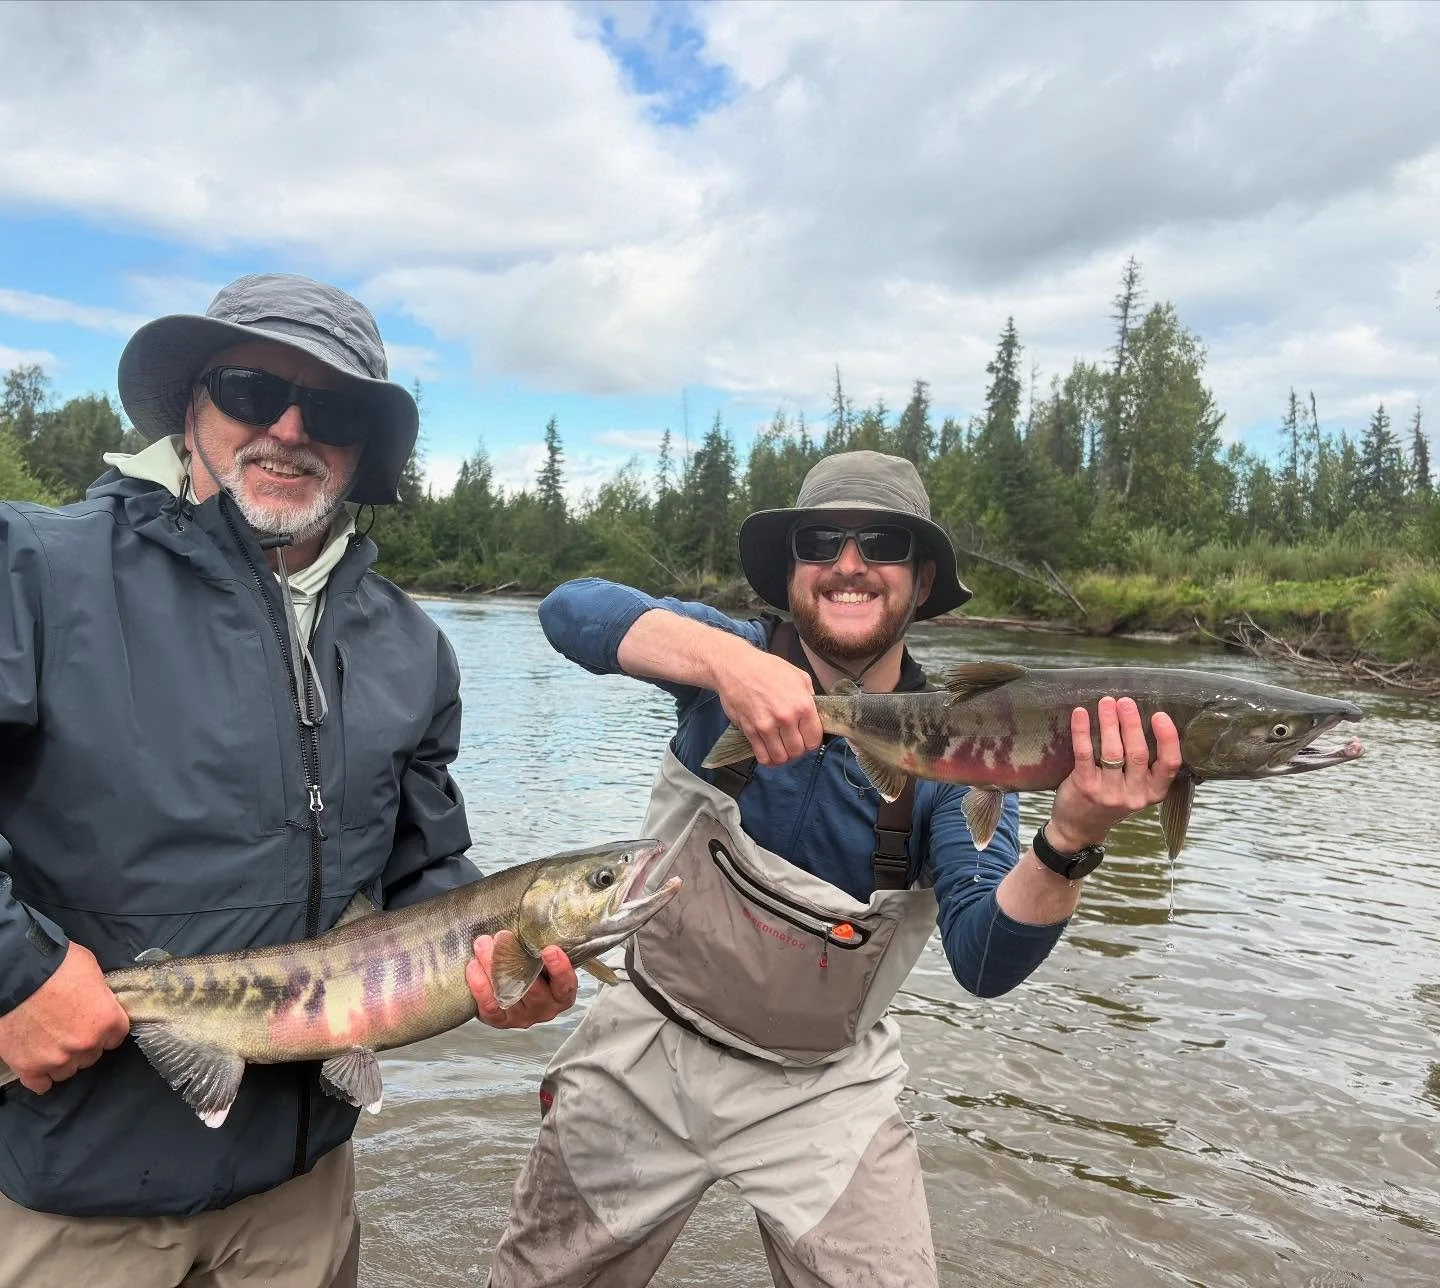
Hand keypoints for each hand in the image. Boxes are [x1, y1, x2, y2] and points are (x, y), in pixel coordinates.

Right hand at [0, 942, 129, 1093]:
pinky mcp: (28, 1068)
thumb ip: (99, 994)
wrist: (16, 975)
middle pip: (91, 1054)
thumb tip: (98, 1001)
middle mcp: (86, 1044)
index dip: (106, 1029)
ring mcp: (57, 1059)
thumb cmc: (56, 965)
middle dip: (83, 1043)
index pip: (117, 1036)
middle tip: (68, 1029)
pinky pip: (41, 1084)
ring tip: (51, 1044)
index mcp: (107, 1020)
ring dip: (62, 1060)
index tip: (96, 1024)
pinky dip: (40, 1076)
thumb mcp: (91, 971)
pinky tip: (38, 1064)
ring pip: (67, 1070)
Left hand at [466, 933, 578, 1029]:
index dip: (559, 968)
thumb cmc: (533, 964)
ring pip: (507, 995)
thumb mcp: (543, 956)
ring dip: (492, 968)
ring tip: (482, 944)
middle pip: (531, 988)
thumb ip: (542, 946)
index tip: (549, 948)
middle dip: (513, 959)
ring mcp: (521, 1017)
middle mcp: (544, 1008)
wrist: (514, 986)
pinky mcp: (499, 1021)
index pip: (564, 985)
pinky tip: (473, 966)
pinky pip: (489, 1006)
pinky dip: (479, 985)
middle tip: (502, 936)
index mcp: (561, 994)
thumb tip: (536, 916)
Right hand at [711, 638, 822, 766]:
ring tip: (781, 748)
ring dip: (782, 756)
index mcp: (802, 705)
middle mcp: (786, 718)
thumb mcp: (798, 676)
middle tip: (793, 742)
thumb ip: (810, 698)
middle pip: (797, 751)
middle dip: (797, 750)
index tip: (806, 739)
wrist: (736, 667)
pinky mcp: (750, 731)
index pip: (814, 740)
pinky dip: (767, 759)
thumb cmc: (767, 668)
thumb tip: (815, 715)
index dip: (811, 742)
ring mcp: (766, 726)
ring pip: (780, 758)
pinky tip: (768, 752)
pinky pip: (762, 756)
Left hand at [1047, 696, 1182, 852]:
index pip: (1170, 765)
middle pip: (1138, 753)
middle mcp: (1135, 795)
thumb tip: (1138, 717)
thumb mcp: (1135, 788)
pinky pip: (1085, 754)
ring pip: (1113, 752)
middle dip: (1132, 723)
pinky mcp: (1085, 787)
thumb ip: (1142, 764)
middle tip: (1125, 702)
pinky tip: (1080, 714)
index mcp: (1153, 792)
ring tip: (1106, 702)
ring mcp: (1109, 793)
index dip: (1168, 739)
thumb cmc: (1110, 798)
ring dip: (1109, 723)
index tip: (1160, 715)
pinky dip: (1082, 731)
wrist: (1080, 827)